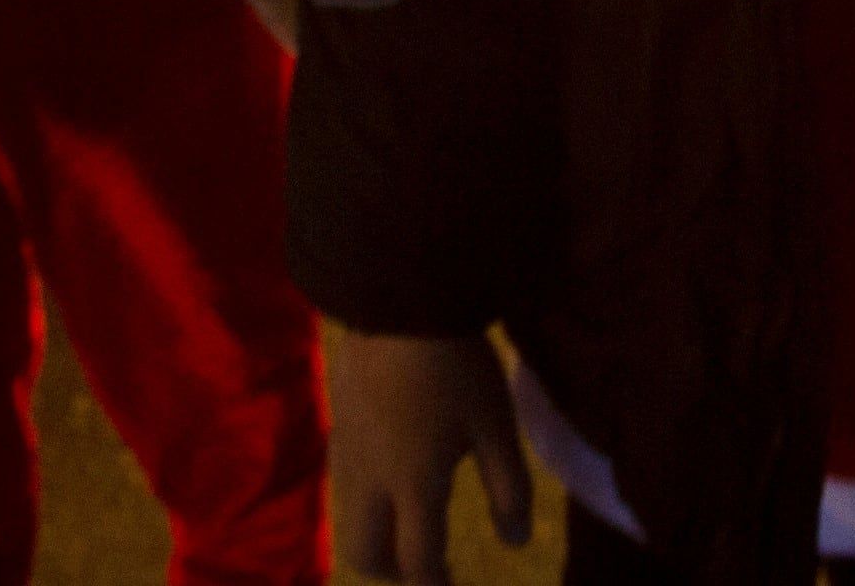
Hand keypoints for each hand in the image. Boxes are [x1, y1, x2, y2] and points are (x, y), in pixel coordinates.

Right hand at [327, 328, 529, 585]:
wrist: (396, 298)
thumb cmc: (456, 364)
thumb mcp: (496, 425)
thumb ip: (509, 487)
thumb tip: (516, 542)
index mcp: (414, 486)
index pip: (418, 563)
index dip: (437, 585)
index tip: (454, 585)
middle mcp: (371, 479)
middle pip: (365, 555)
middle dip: (395, 572)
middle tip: (429, 562)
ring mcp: (347, 452)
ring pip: (351, 521)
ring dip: (380, 536)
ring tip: (417, 518)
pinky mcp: (337, 425)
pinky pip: (346, 486)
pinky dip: (369, 502)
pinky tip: (398, 471)